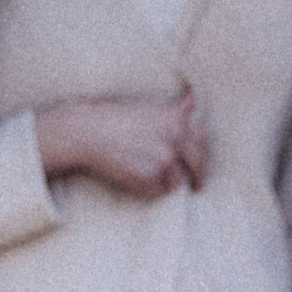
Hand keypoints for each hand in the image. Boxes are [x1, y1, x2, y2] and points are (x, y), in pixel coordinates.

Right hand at [35, 92, 208, 199]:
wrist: (89, 133)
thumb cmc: (116, 120)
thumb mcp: (150, 110)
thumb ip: (176, 110)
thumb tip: (193, 99)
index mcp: (178, 120)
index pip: (203, 142)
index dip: (202, 156)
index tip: (200, 166)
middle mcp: (176, 139)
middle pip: (197, 165)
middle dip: (198, 178)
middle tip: (197, 187)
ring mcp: (164, 159)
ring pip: (177, 182)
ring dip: (167, 183)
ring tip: (151, 178)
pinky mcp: (149, 177)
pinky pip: (157, 191)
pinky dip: (149, 189)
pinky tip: (135, 179)